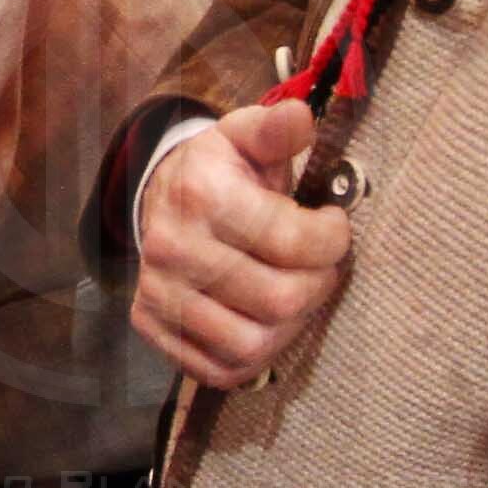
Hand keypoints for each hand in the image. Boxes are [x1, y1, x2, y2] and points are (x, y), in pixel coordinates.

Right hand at [126, 97, 353, 393]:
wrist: (159, 200)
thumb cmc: (220, 171)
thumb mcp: (245, 136)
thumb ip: (276, 128)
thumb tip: (301, 118)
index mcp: (201, 194)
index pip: (292, 241)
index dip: (332, 240)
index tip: (334, 225)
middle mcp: (173, 248)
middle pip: (280, 300)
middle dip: (318, 285)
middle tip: (322, 267)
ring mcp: (159, 294)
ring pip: (252, 345)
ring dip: (291, 326)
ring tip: (297, 294)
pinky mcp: (152, 327)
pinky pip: (220, 370)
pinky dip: (255, 356)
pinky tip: (267, 322)